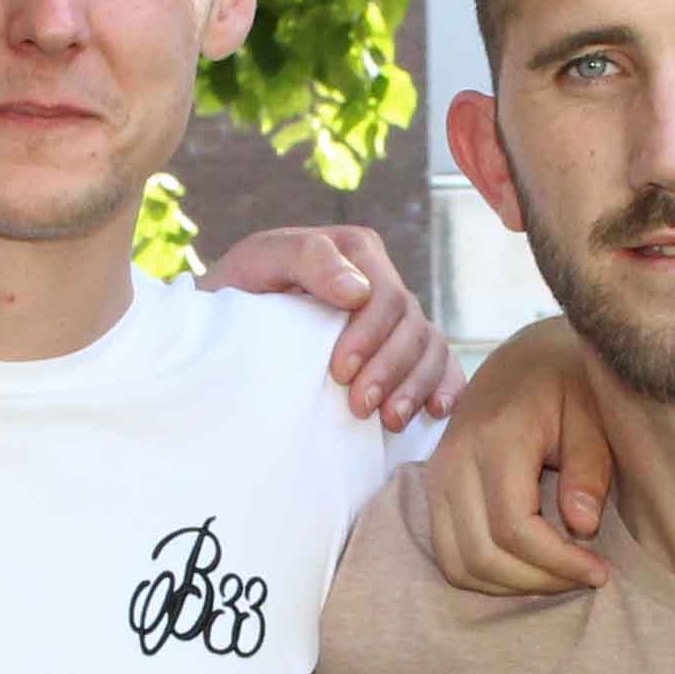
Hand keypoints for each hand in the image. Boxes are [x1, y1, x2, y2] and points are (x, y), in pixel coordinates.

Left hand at [203, 224, 460, 428]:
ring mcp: (396, 320)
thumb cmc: (242, 287)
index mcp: (357, 253)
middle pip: (412, 327)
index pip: (386, 296)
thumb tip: (359, 292)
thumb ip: (307, 258)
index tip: (340, 372)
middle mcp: (383, 283)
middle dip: (391, 369)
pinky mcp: (401, 352)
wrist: (228, 325)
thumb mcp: (260, 260)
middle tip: (360, 407)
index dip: (371, 336)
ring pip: (431, 350)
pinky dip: (446, 387)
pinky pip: (441, 367)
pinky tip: (435, 411)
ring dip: (416, 387)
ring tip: (390, 420)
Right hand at [412, 321, 618, 592]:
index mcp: (496, 438)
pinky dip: (488, 574)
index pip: (514, 528)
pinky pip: (450, 556)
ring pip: (459, 564)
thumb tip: (582, 527)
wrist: (523, 359)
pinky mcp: (434, 491)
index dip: (558, 563)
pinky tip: (529, 565)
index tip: (599, 571)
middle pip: (483, 555)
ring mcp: (436, 477)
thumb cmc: (567, 384)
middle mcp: (454, 461)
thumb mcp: (593, 415)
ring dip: (511, 585)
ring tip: (557, 574)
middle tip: (583, 576)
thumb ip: (589, 469)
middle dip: (538, 580)